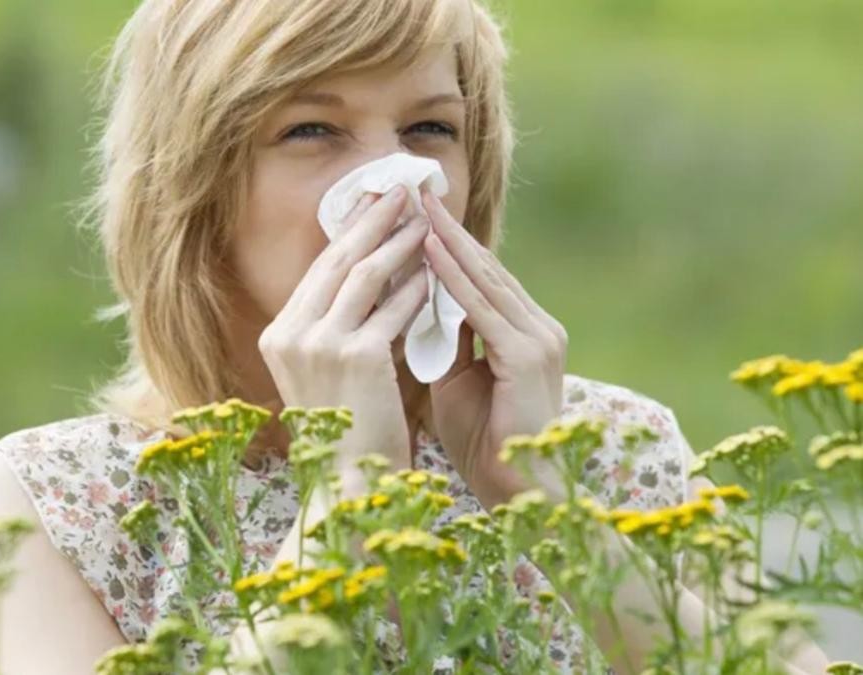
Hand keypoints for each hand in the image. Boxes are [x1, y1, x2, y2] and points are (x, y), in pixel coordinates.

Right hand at [258, 185, 429, 480]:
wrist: (348, 488)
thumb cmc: (347, 434)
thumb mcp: (330, 375)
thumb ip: (341, 329)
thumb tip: (377, 279)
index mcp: (279, 337)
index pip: (320, 271)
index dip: (350, 233)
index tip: (374, 206)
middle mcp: (290, 334)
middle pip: (338, 260)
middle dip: (373, 219)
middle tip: (401, 189)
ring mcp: (319, 344)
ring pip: (366, 274)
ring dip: (399, 242)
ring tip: (425, 219)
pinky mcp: (355, 356)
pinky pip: (393, 308)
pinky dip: (416, 286)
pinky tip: (436, 269)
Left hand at [421, 188, 568, 508]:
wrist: (518, 492)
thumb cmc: (484, 441)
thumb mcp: (458, 380)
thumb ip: (447, 341)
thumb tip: (418, 306)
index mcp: (524, 332)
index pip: (482, 278)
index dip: (448, 245)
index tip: (415, 214)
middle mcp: (538, 327)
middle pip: (485, 267)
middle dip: (446, 229)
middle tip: (414, 191)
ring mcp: (538, 338)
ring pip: (485, 279)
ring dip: (448, 241)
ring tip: (417, 206)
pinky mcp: (528, 355)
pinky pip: (482, 308)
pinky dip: (454, 278)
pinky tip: (430, 251)